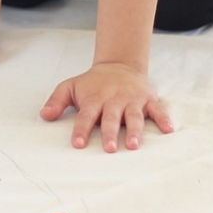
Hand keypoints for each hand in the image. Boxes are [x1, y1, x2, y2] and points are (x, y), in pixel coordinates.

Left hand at [40, 63, 172, 152]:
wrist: (119, 64)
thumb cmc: (93, 82)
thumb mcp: (71, 86)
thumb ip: (57, 101)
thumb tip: (44, 115)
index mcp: (94, 98)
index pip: (86, 115)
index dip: (81, 129)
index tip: (78, 143)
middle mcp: (114, 99)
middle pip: (111, 118)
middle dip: (110, 133)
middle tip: (109, 149)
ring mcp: (132, 99)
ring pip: (133, 116)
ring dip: (134, 130)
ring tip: (133, 145)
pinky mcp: (148, 99)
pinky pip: (157, 109)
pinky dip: (163, 118)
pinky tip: (168, 129)